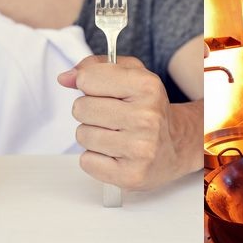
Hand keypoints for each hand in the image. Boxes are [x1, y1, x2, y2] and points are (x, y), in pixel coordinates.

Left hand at [58, 55, 186, 190]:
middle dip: (90, 111)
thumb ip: (96, 68)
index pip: (88, 78)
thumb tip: (65, 78)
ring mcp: (140, 148)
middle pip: (81, 108)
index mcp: (147, 86)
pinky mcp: (131, 175)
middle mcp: (146, 117)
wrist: (177, 146)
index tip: (102, 91)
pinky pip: (87, 161)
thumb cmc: (148, 109)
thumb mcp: (132, 76)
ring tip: (114, 136)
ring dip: (92, 136)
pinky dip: (96, 158)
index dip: (88, 84)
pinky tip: (115, 154)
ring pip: (83, 135)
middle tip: (111, 117)